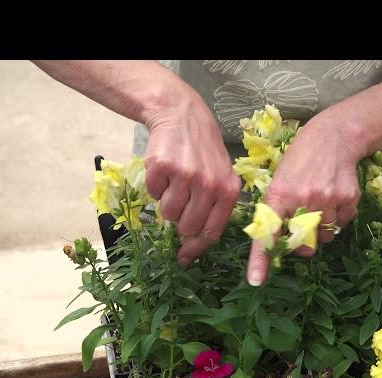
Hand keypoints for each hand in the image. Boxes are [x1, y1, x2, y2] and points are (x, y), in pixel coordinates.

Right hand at [144, 93, 240, 266]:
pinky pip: (153, 194)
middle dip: (180, 222)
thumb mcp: (221, 176)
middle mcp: (209, 185)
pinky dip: (155, 187)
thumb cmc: (204, 152)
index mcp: (228, 191)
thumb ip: (214, 208)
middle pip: (187, 227)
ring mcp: (185, 176)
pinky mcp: (162, 168)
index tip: (183, 258)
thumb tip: (195, 242)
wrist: (182, 116)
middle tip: (181, 202)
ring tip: (175, 182)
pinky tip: (166, 171)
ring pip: (169, 213)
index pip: (212, 232)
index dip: (195, 248)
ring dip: (167, 203)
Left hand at [246, 111, 366, 285]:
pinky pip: (342, 224)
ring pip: (325, 237)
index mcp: (278, 195)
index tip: (255, 282)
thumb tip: (280, 243)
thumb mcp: (280, 180)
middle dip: (302, 243)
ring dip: (322, 228)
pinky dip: (339, 217)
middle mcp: (301, 200)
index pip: (266, 233)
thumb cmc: (300, 160)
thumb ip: (277, 211)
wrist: (334, 136)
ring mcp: (326, 200)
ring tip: (320, 201)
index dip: (260, 260)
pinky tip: (334, 195)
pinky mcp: (348, 198)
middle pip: (302, 246)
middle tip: (304, 223)